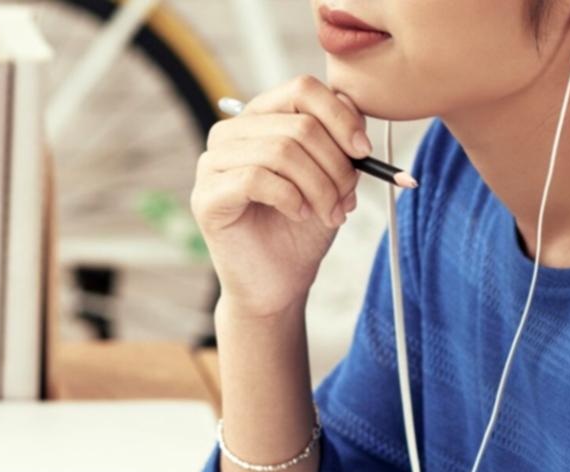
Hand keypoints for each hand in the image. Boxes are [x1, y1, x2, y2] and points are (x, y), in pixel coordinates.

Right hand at [192, 75, 369, 317]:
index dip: (341, 116)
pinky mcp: (205, 198)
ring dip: (319, 186)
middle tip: (348, 197)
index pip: (301, 90)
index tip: (364, 151)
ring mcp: (211, 165)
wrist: (278, 284)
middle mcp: (230, 135)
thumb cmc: (302, 230)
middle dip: (335, 163)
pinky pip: (255, 179)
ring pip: (280, 151)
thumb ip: (337, 134)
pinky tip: (299, 214)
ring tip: (329, 212)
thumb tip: (352, 106)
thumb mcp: (332, 174)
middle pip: (297, 124)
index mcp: (259, 120)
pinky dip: (291, 198)